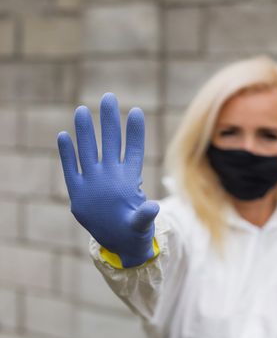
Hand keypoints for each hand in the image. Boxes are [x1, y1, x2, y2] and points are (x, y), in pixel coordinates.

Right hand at [57, 92, 158, 267]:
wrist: (119, 240)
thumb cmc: (134, 229)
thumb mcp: (141, 223)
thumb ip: (144, 215)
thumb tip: (152, 208)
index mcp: (129, 179)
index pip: (134, 150)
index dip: (135, 132)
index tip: (138, 112)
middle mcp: (112, 175)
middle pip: (111, 142)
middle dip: (110, 120)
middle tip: (109, 97)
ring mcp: (95, 180)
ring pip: (90, 150)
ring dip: (87, 131)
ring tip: (83, 110)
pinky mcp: (79, 190)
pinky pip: (71, 169)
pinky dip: (67, 154)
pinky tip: (63, 135)